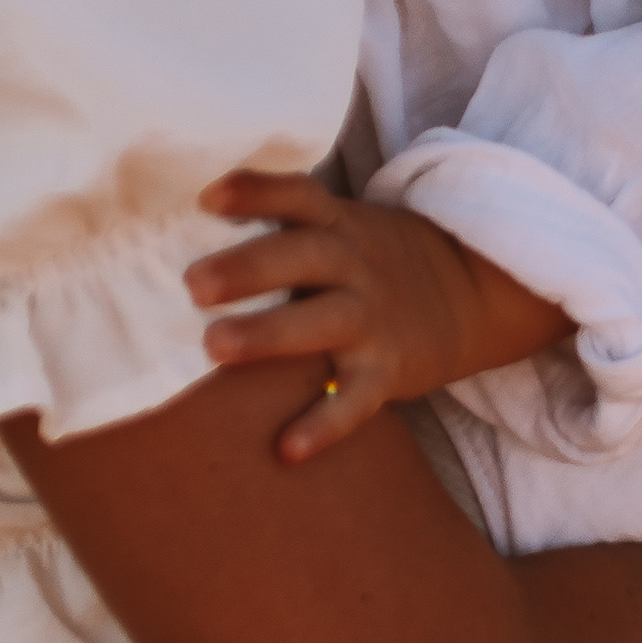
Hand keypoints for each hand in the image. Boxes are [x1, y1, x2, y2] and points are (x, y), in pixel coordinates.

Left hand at [186, 172, 566, 463]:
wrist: (470, 294)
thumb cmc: (371, 262)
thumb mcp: (342, 228)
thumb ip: (280, 228)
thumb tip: (171, 234)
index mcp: (338, 226)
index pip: (298, 196)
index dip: (256, 192)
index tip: (208, 197)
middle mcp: (354, 265)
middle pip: (303, 257)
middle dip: (248, 269)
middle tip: (193, 284)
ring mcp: (374, 318)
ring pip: (323, 323)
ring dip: (269, 335)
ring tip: (215, 346)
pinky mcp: (390, 371)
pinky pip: (356, 400)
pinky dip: (323, 425)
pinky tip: (285, 449)